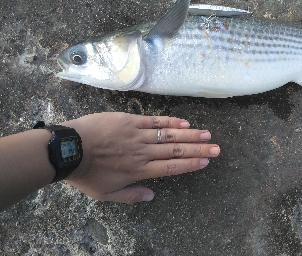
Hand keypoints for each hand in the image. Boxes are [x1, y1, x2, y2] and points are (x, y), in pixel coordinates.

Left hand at [62, 112, 219, 203]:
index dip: (190, 165)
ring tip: (207, 134)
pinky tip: (184, 122)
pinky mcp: (130, 121)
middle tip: (216, 148)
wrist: (70, 148)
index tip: (206, 162)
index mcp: (139, 170)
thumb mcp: (106, 194)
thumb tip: (152, 196)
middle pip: (176, 151)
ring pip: (169, 135)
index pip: (171, 167)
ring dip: (189, 135)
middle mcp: (144, 152)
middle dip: (198, 150)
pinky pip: (154, 120)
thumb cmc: (87, 173)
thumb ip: (131, 196)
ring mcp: (138, 135)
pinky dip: (170, 121)